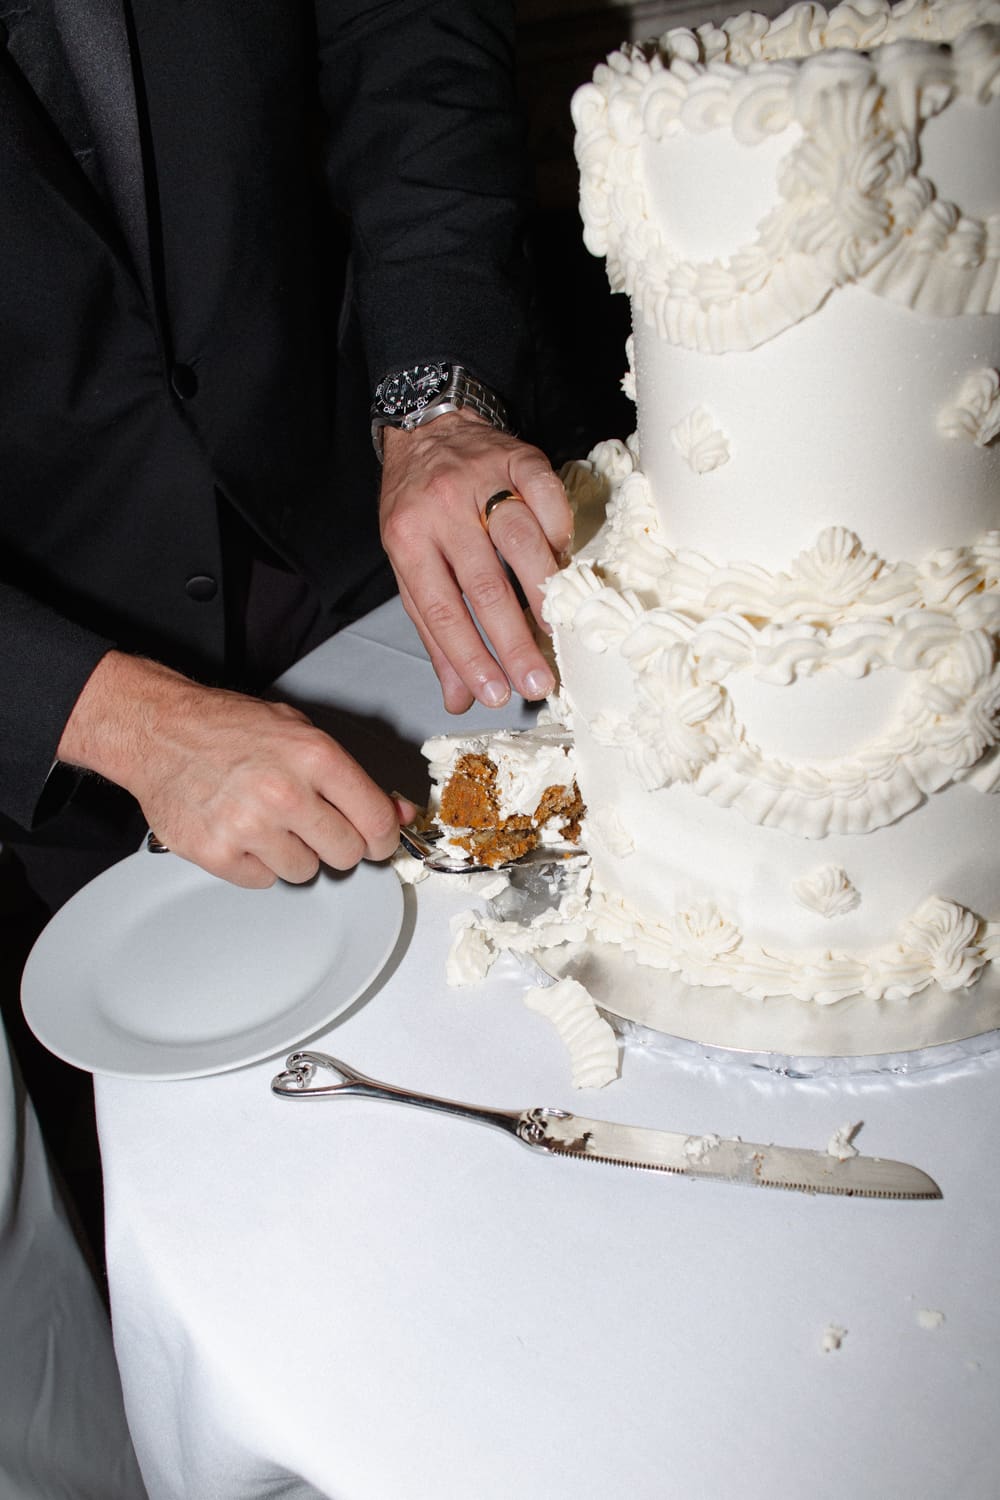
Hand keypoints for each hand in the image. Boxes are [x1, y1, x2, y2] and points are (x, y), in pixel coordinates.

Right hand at [57, 652, 413, 887]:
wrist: (158, 731)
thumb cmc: (229, 728)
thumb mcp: (301, 733)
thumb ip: (354, 777)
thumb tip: (400, 812)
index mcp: (315, 757)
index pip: (376, 821)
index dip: (383, 836)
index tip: (377, 840)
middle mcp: (285, 794)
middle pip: (347, 854)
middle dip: (338, 844)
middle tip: (314, 826)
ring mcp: (249, 827)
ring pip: (306, 872)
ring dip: (294, 854)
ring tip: (269, 822)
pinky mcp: (217, 854)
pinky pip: (263, 880)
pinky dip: (256, 863)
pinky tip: (241, 832)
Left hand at [379, 410, 572, 712]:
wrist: (426, 427)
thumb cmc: (418, 509)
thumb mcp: (409, 566)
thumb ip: (435, 633)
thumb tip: (459, 698)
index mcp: (407, 540)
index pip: (441, 612)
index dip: (469, 657)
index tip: (495, 694)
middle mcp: (442, 509)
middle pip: (484, 585)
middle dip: (512, 641)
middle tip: (536, 683)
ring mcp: (481, 480)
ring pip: (519, 539)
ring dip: (541, 591)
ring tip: (556, 632)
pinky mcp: (518, 455)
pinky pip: (546, 494)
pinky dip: (558, 529)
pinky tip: (562, 559)